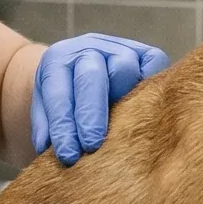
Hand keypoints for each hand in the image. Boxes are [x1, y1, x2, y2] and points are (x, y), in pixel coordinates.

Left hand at [30, 34, 170, 165]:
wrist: (86, 72)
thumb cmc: (65, 99)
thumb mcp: (47, 110)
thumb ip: (46, 129)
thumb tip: (47, 151)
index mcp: (58, 61)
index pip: (58, 92)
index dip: (63, 124)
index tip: (68, 154)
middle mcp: (89, 50)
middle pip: (91, 76)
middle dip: (91, 115)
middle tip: (91, 146)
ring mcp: (120, 49)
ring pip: (124, 68)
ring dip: (123, 102)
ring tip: (122, 133)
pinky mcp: (147, 54)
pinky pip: (155, 66)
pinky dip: (153, 87)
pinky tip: (148, 112)